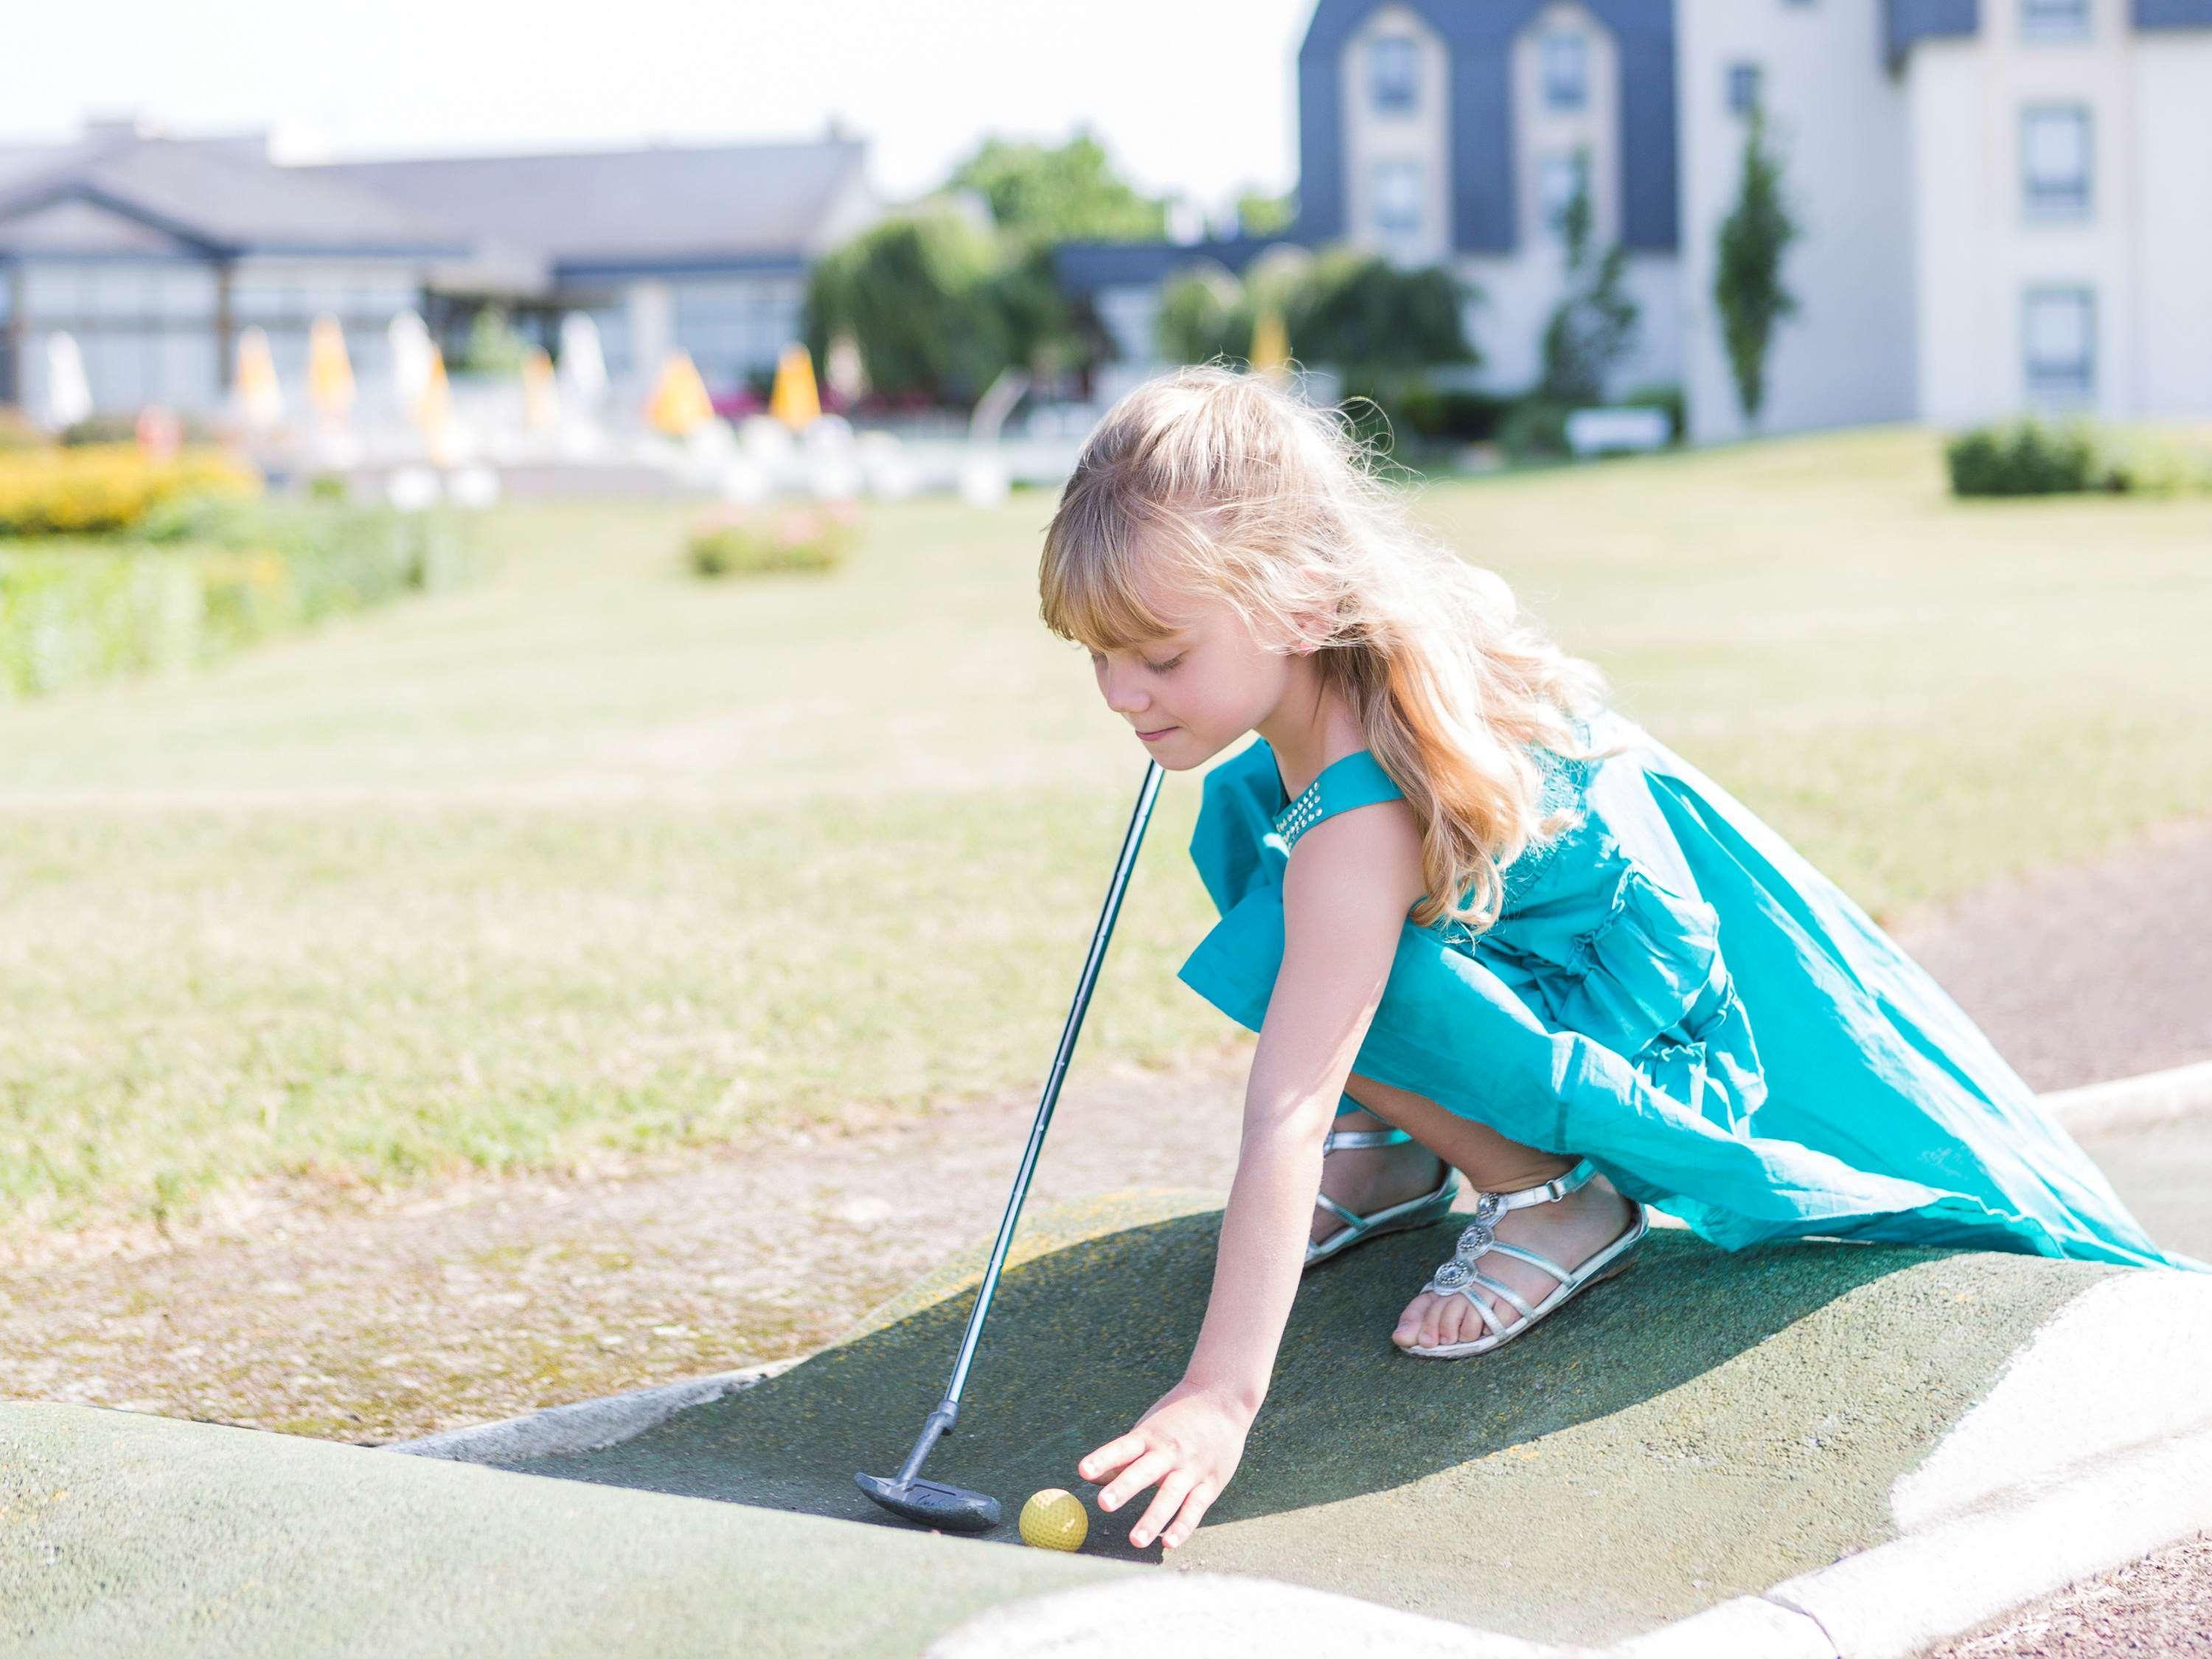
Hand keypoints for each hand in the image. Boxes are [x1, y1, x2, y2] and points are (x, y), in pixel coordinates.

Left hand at [1077, 1379, 1250, 1550]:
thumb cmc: (1178, 1419)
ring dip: (1153, 1518)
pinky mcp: (1210, 1483)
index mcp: (1150, 1435)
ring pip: (1170, 1495)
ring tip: (1135, 1541)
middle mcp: (1169, 1452)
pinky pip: (1195, 1507)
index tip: (1083, 1471)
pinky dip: (1183, 1525)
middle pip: (1144, 1471)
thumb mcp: (1150, 1428)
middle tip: (1104, 1503)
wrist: (1224, 1399)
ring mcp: (1191, 1468)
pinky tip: (1169, 1543)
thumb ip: (1125, 1456)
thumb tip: (1094, 1479)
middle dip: (1124, 1487)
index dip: (1103, 1458)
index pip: (1123, 1447)